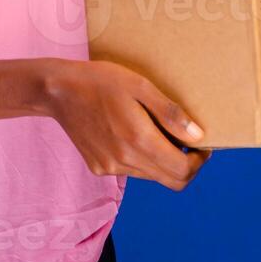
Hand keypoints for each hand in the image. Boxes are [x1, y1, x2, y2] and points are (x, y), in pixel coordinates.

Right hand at [41, 59, 212, 190]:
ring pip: (152, 176)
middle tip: (190, 144)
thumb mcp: (140, 86)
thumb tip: (198, 136)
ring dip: (164, 161)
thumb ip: (169, 113)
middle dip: (187, 166)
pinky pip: (132, 171)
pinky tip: (134, 134)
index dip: (199, 161)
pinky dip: (142, 159)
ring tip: (159, 133)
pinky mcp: (99, 167)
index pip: (182, 170)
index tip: (203, 145)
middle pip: (172, 181)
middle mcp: (124, 160)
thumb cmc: (100, 80)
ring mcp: (110, 167)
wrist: (57, 91)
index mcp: (137, 139)